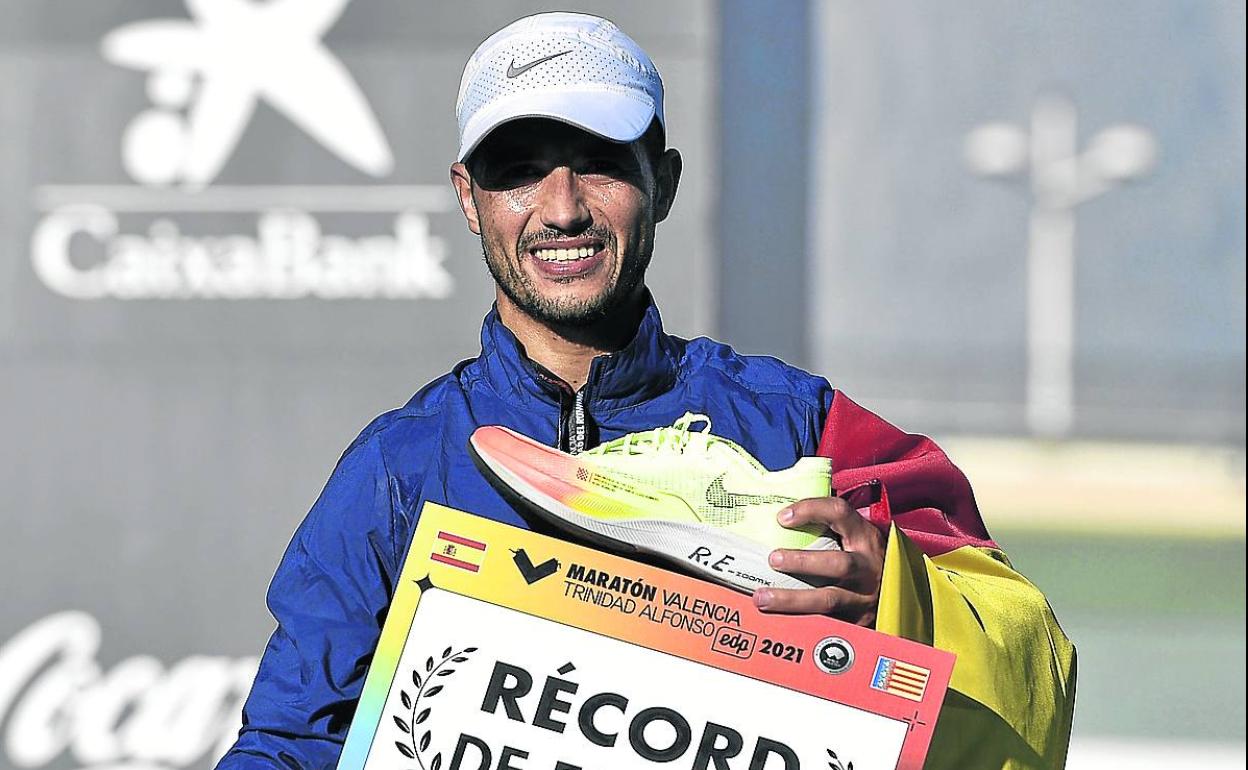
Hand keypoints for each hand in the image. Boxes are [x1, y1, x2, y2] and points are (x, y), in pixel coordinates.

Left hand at [753, 497, 885, 626]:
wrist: (898, 595)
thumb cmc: (864, 560)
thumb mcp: (855, 538)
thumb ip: (827, 527)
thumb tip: (780, 515)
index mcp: (865, 538)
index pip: (840, 513)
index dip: (811, 510)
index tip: (782, 517)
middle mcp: (867, 567)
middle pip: (838, 564)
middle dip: (802, 562)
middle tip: (773, 558)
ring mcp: (863, 597)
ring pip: (828, 600)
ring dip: (792, 599)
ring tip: (762, 597)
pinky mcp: (856, 622)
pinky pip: (826, 623)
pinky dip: (799, 622)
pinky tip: (775, 620)